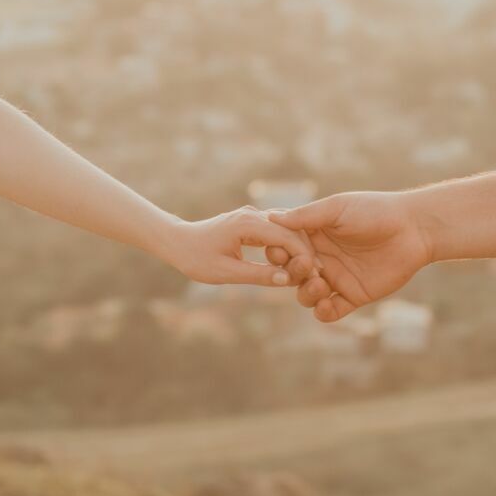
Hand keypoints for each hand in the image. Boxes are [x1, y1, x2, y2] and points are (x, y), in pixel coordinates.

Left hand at [158, 205, 317, 286]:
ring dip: (297, 249)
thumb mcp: (226, 272)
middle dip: (305, 251)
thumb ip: (257, 275)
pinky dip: (286, 247)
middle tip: (318, 273)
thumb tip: (287, 280)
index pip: (286, 236)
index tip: (316, 273)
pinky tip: (294, 263)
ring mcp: (253, 216)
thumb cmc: (196, 258)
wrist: (177, 242)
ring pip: (285, 230)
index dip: (304, 255)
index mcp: (247, 223)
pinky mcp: (251, 222)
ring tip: (309, 271)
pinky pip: (276, 233)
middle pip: (290, 230)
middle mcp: (253, 214)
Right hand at [262, 190, 432, 321]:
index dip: (278, 253)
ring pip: (307, 295)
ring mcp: (337, 278)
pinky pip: (331, 311)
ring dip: (306, 294)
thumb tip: (270, 217)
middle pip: (292, 274)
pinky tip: (326, 304)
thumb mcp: (337, 208)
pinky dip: (323, 312)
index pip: (284, 248)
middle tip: (305, 267)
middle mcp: (322, 257)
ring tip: (319, 285)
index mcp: (314, 234)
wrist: (414, 228)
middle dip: (291, 273)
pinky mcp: (354, 295)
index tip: (280, 253)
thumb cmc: (375, 211)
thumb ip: (306, 216)